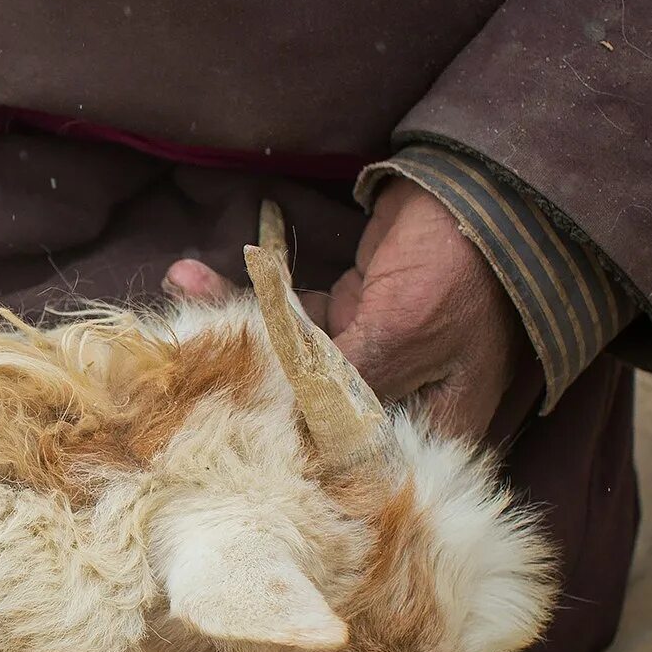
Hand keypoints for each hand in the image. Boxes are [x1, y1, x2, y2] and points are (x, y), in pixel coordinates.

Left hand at [164, 182, 525, 443]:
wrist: (478, 186)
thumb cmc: (459, 266)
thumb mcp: (401, 331)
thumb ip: (339, 382)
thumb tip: (278, 428)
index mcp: (432, 429)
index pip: (349, 465)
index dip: (286, 459)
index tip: (217, 435)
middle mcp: (399, 406)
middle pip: (309, 417)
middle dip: (239, 388)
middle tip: (173, 367)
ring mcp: (371, 360)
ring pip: (288, 365)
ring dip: (231, 332)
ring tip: (177, 298)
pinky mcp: (350, 318)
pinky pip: (289, 322)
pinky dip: (247, 299)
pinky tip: (194, 276)